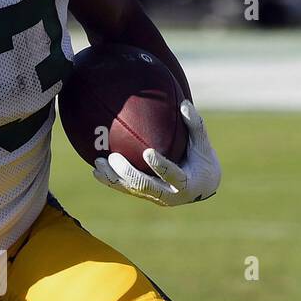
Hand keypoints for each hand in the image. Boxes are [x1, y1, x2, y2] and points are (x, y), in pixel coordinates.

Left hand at [93, 100, 220, 206]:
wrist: (202, 187)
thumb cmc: (203, 161)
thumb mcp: (204, 145)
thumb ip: (195, 126)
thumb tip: (184, 103)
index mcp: (186, 183)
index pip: (172, 174)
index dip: (160, 166)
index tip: (147, 152)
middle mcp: (169, 195)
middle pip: (145, 186)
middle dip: (127, 173)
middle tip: (114, 157)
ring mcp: (155, 197)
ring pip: (131, 190)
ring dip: (113, 178)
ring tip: (98, 163)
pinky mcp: (145, 196)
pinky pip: (126, 189)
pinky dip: (111, 181)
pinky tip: (97, 171)